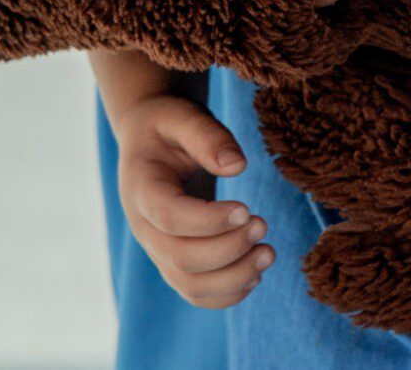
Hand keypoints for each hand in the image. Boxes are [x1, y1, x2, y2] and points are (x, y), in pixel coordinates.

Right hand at [111, 88, 275, 308]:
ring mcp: (157, 248)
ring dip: (233, 277)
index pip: (169, 217)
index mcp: (141, 188)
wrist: (148, 140)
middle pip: (181, 258)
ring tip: (269, 253)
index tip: (248, 208)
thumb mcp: (183, 117)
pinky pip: (195, 292)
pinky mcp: (173, 261)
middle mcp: (144, 226)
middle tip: (264, 225)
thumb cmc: (167, 126)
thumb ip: (207, 137)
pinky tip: (255, 275)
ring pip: (189, 284)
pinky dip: (227, 294)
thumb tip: (237, 165)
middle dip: (229, 249)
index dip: (209, 220)